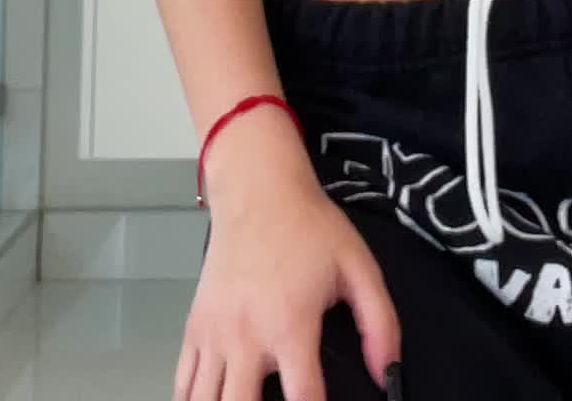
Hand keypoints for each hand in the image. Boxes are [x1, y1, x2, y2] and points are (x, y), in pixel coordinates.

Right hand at [174, 179, 400, 400]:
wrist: (259, 191)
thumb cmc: (308, 227)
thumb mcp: (358, 266)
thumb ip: (380, 323)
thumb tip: (388, 372)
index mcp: (290, 325)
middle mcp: (246, 336)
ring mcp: (214, 335)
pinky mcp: (194, 328)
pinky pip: (183, 383)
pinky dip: (193, 399)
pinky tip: (215, 399)